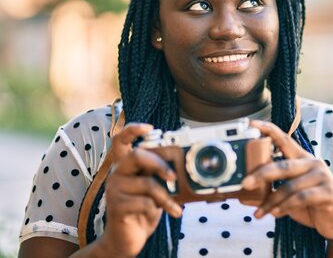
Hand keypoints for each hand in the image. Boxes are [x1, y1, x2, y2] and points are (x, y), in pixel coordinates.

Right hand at [100, 123, 182, 256]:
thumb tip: (182, 166)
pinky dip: (160, 208)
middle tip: (174, 176)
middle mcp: (117, 173)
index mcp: (125, 166)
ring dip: (166, 196)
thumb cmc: (143, 210)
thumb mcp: (155, 189)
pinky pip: (145, 202)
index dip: (133, 129)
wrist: (127, 239)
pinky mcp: (116, 206)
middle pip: (136, 155)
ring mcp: (114, 189)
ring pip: (147, 183)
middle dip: (159, 164)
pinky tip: (161, 214)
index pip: (121, 140)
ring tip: (175, 207)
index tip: (150, 128)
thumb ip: (160, 175)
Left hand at [242, 120, 332, 240]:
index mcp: (302, 158)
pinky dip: (285, 207)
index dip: (269, 130)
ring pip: (290, 186)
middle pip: (283, 165)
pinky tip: (275, 214)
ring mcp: (323, 176)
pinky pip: (301, 198)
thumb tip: (245, 193)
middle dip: (262, 174)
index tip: (252, 124)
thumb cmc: (310, 205)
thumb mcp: (289, 194)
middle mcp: (313, 163)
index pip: (284, 140)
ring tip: (259, 213)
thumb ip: (273, 189)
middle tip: (245, 183)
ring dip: (271, 201)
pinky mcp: (329, 192)